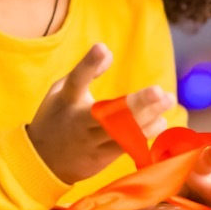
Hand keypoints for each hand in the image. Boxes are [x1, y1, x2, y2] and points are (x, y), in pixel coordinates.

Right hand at [27, 43, 172, 183]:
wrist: (42, 161)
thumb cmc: (55, 117)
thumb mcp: (61, 91)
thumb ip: (86, 72)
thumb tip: (108, 52)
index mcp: (66, 100)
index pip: (76, 80)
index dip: (88, 64)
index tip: (102, 48)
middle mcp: (79, 121)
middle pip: (108, 113)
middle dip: (135, 104)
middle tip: (158, 91)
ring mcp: (90, 142)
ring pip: (122, 132)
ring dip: (148, 118)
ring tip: (168, 101)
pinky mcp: (100, 157)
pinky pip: (125, 146)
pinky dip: (144, 134)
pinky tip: (160, 122)